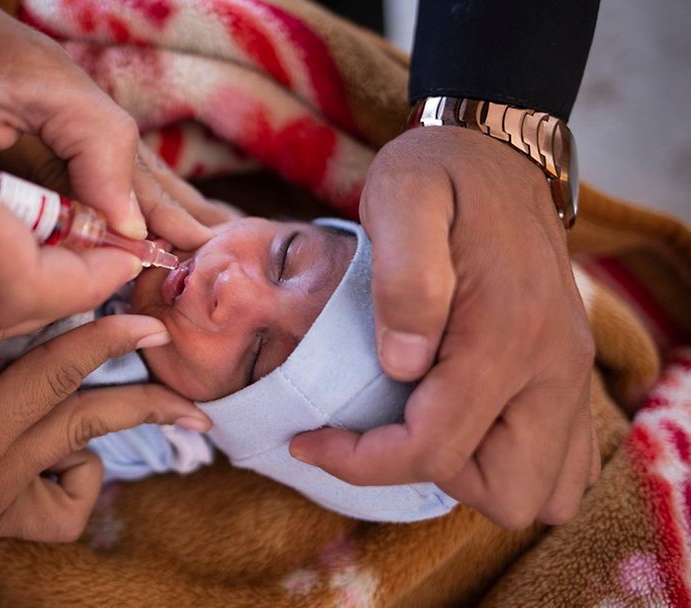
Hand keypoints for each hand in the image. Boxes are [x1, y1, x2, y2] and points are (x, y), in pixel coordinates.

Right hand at [0, 0, 175, 347]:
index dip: (83, 285)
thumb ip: (104, 149)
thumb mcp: (41, 70)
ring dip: (24, 297)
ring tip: (52, 241)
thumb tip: (134, 231)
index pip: (14, 286)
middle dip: (61, 294)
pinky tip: (4, 243)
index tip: (122, 255)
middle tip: (97, 249)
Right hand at [0, 315, 209, 606]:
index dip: (105, 338)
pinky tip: (58, 449)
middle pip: (88, 425)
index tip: (148, 315)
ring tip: (133, 401)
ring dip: (113, 431)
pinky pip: (56, 510)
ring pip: (82, 465)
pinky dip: (74, 476)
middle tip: (192, 392)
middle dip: (147, 399)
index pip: (55, 378)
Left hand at [291, 127, 598, 528]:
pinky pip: (563, 463)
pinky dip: (510, 463)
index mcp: (506, 334)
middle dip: (431, 475)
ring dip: (474, 477)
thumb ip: (405, 278)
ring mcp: (570, 374)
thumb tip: (403, 366)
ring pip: (543, 490)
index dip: (363, 462)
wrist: (497, 151)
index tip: (310, 440)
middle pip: (506, 492)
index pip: (435, 448)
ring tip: (419, 427)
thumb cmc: (439, 173)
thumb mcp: (402, 198)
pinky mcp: (568, 373)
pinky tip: (462, 426)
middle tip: (378, 431)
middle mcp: (554, 367)